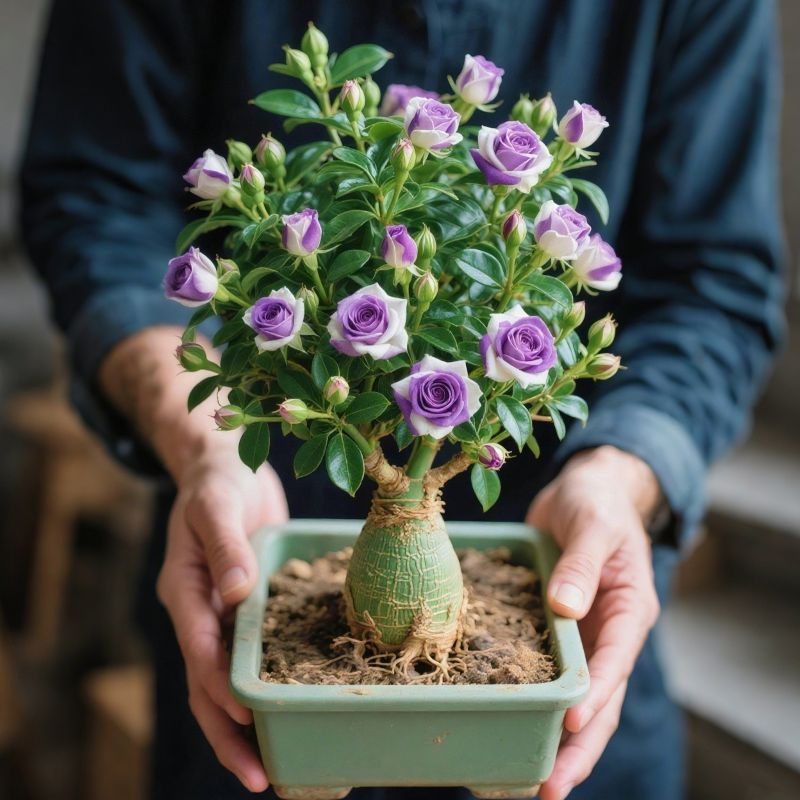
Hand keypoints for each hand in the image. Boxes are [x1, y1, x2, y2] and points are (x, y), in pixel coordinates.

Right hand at [156, 437, 287, 792]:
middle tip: (261, 778)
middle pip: (209, 685)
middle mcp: (202, 611)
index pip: (200, 649)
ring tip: (276, 768)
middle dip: (230, 732)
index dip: (219, 686)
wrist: (226, 467)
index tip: (244, 717)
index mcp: (185, 589)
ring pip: (230, 681)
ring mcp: (224, 614)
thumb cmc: (216, 481)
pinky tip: (293, 707)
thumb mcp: (216, 504)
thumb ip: (224, 545)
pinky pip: (256, 654)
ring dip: (248, 724)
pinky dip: (268, 684)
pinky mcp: (250, 608)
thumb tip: (236, 593)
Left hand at [526, 446, 661, 799]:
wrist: (583, 491)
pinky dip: (533, 698)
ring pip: (574, 696)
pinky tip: (509, 723)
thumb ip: (582, 564)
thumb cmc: (596, 503)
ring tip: (529, 782)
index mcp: (628, 608)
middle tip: (550, 788)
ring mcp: (581, 635)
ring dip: (556, 737)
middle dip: (578, 745)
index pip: (615, 660)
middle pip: (600, 699)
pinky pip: (545, 669)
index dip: (597, 694)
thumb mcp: (593, 526)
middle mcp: (608, 632)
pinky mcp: (553, 627)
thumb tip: (565, 607)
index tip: (574, 723)